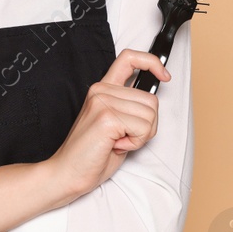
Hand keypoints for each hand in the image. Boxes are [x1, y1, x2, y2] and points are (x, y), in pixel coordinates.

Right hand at [46, 49, 167, 200]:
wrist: (68, 172)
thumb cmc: (92, 154)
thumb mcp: (115, 124)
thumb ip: (130, 107)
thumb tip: (152, 103)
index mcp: (103, 89)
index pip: (129, 59)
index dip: (151, 62)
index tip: (164, 75)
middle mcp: (102, 91)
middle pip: (151, 100)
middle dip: (147, 125)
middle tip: (125, 137)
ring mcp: (103, 102)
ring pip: (150, 115)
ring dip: (141, 136)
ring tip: (118, 142)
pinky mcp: (107, 118)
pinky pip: (143, 128)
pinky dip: (135, 143)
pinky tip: (116, 146)